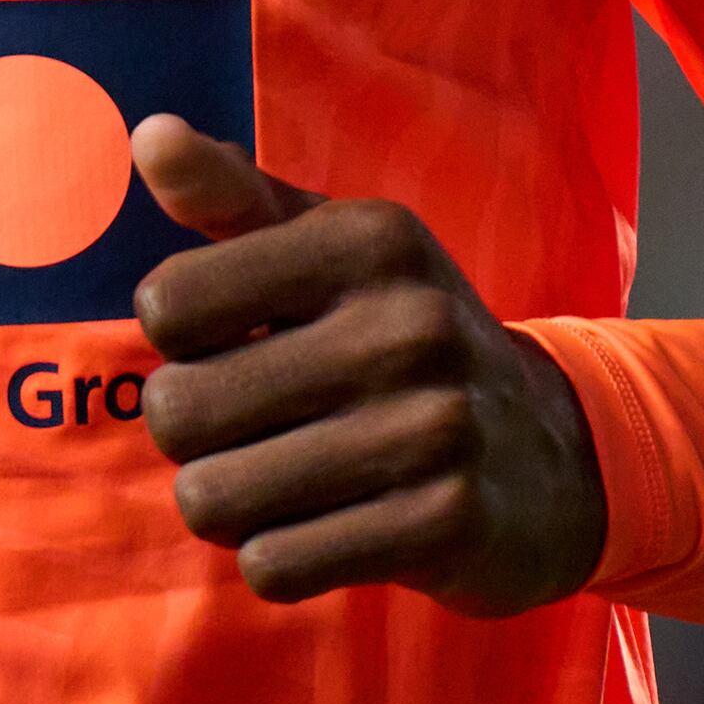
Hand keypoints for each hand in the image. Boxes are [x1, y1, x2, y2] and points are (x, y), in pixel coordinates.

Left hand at [127, 121, 606, 615]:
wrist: (556, 454)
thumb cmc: (404, 338)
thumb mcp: (333, 250)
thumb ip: (231, 196)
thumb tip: (148, 137)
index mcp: (368, 239)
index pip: (168, 303)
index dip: (177, 340)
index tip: (229, 343)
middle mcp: (406, 324)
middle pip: (179, 411)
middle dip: (190, 436)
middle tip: (247, 430)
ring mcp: (432, 428)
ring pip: (214, 499)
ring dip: (229, 504)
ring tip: (279, 481)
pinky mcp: (442, 523)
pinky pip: (274, 566)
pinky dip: (276, 558)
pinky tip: (325, 528)